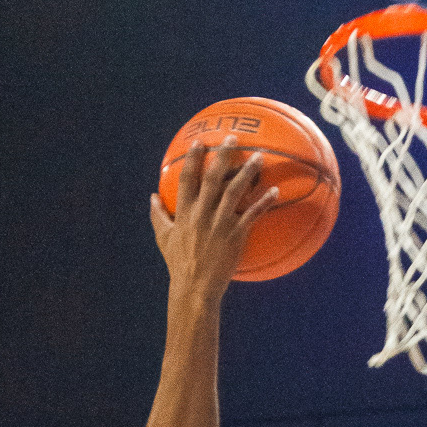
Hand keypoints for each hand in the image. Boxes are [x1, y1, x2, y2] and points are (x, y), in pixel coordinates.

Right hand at [150, 138, 280, 302]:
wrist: (194, 288)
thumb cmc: (178, 264)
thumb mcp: (163, 238)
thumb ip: (158, 215)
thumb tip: (151, 197)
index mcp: (184, 212)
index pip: (187, 178)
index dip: (194, 159)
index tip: (201, 142)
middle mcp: (201, 213)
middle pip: (213, 178)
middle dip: (223, 155)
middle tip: (233, 138)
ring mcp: (219, 223)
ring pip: (235, 191)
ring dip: (248, 172)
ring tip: (259, 158)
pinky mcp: (235, 235)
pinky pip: (252, 215)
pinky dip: (264, 202)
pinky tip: (275, 192)